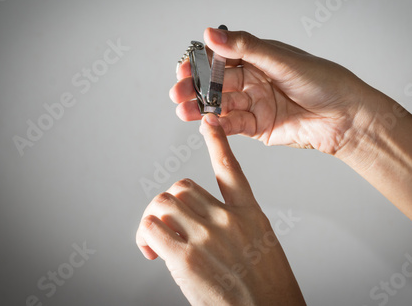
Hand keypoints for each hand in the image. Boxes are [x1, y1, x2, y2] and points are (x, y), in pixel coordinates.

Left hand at [136, 114, 305, 304]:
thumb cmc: (267, 289)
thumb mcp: (261, 246)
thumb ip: (233, 226)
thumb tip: (199, 222)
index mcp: (250, 214)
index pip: (231, 168)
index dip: (218, 142)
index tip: (209, 123)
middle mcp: (227, 219)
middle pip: (182, 187)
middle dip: (170, 204)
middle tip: (168, 224)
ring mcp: (206, 236)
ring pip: (163, 202)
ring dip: (155, 218)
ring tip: (156, 240)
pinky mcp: (186, 258)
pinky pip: (151, 228)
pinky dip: (144, 237)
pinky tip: (152, 252)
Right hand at [171, 28, 379, 154]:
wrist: (346, 117)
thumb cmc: (323, 81)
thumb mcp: (281, 59)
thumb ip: (244, 48)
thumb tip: (210, 34)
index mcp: (257, 58)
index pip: (221, 58)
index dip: (201, 63)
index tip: (184, 66)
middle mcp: (253, 81)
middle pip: (217, 84)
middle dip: (195, 88)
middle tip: (177, 91)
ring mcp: (255, 104)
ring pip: (221, 106)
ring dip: (201, 108)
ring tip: (184, 110)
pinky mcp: (258, 127)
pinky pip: (233, 126)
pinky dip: (219, 126)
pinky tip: (206, 123)